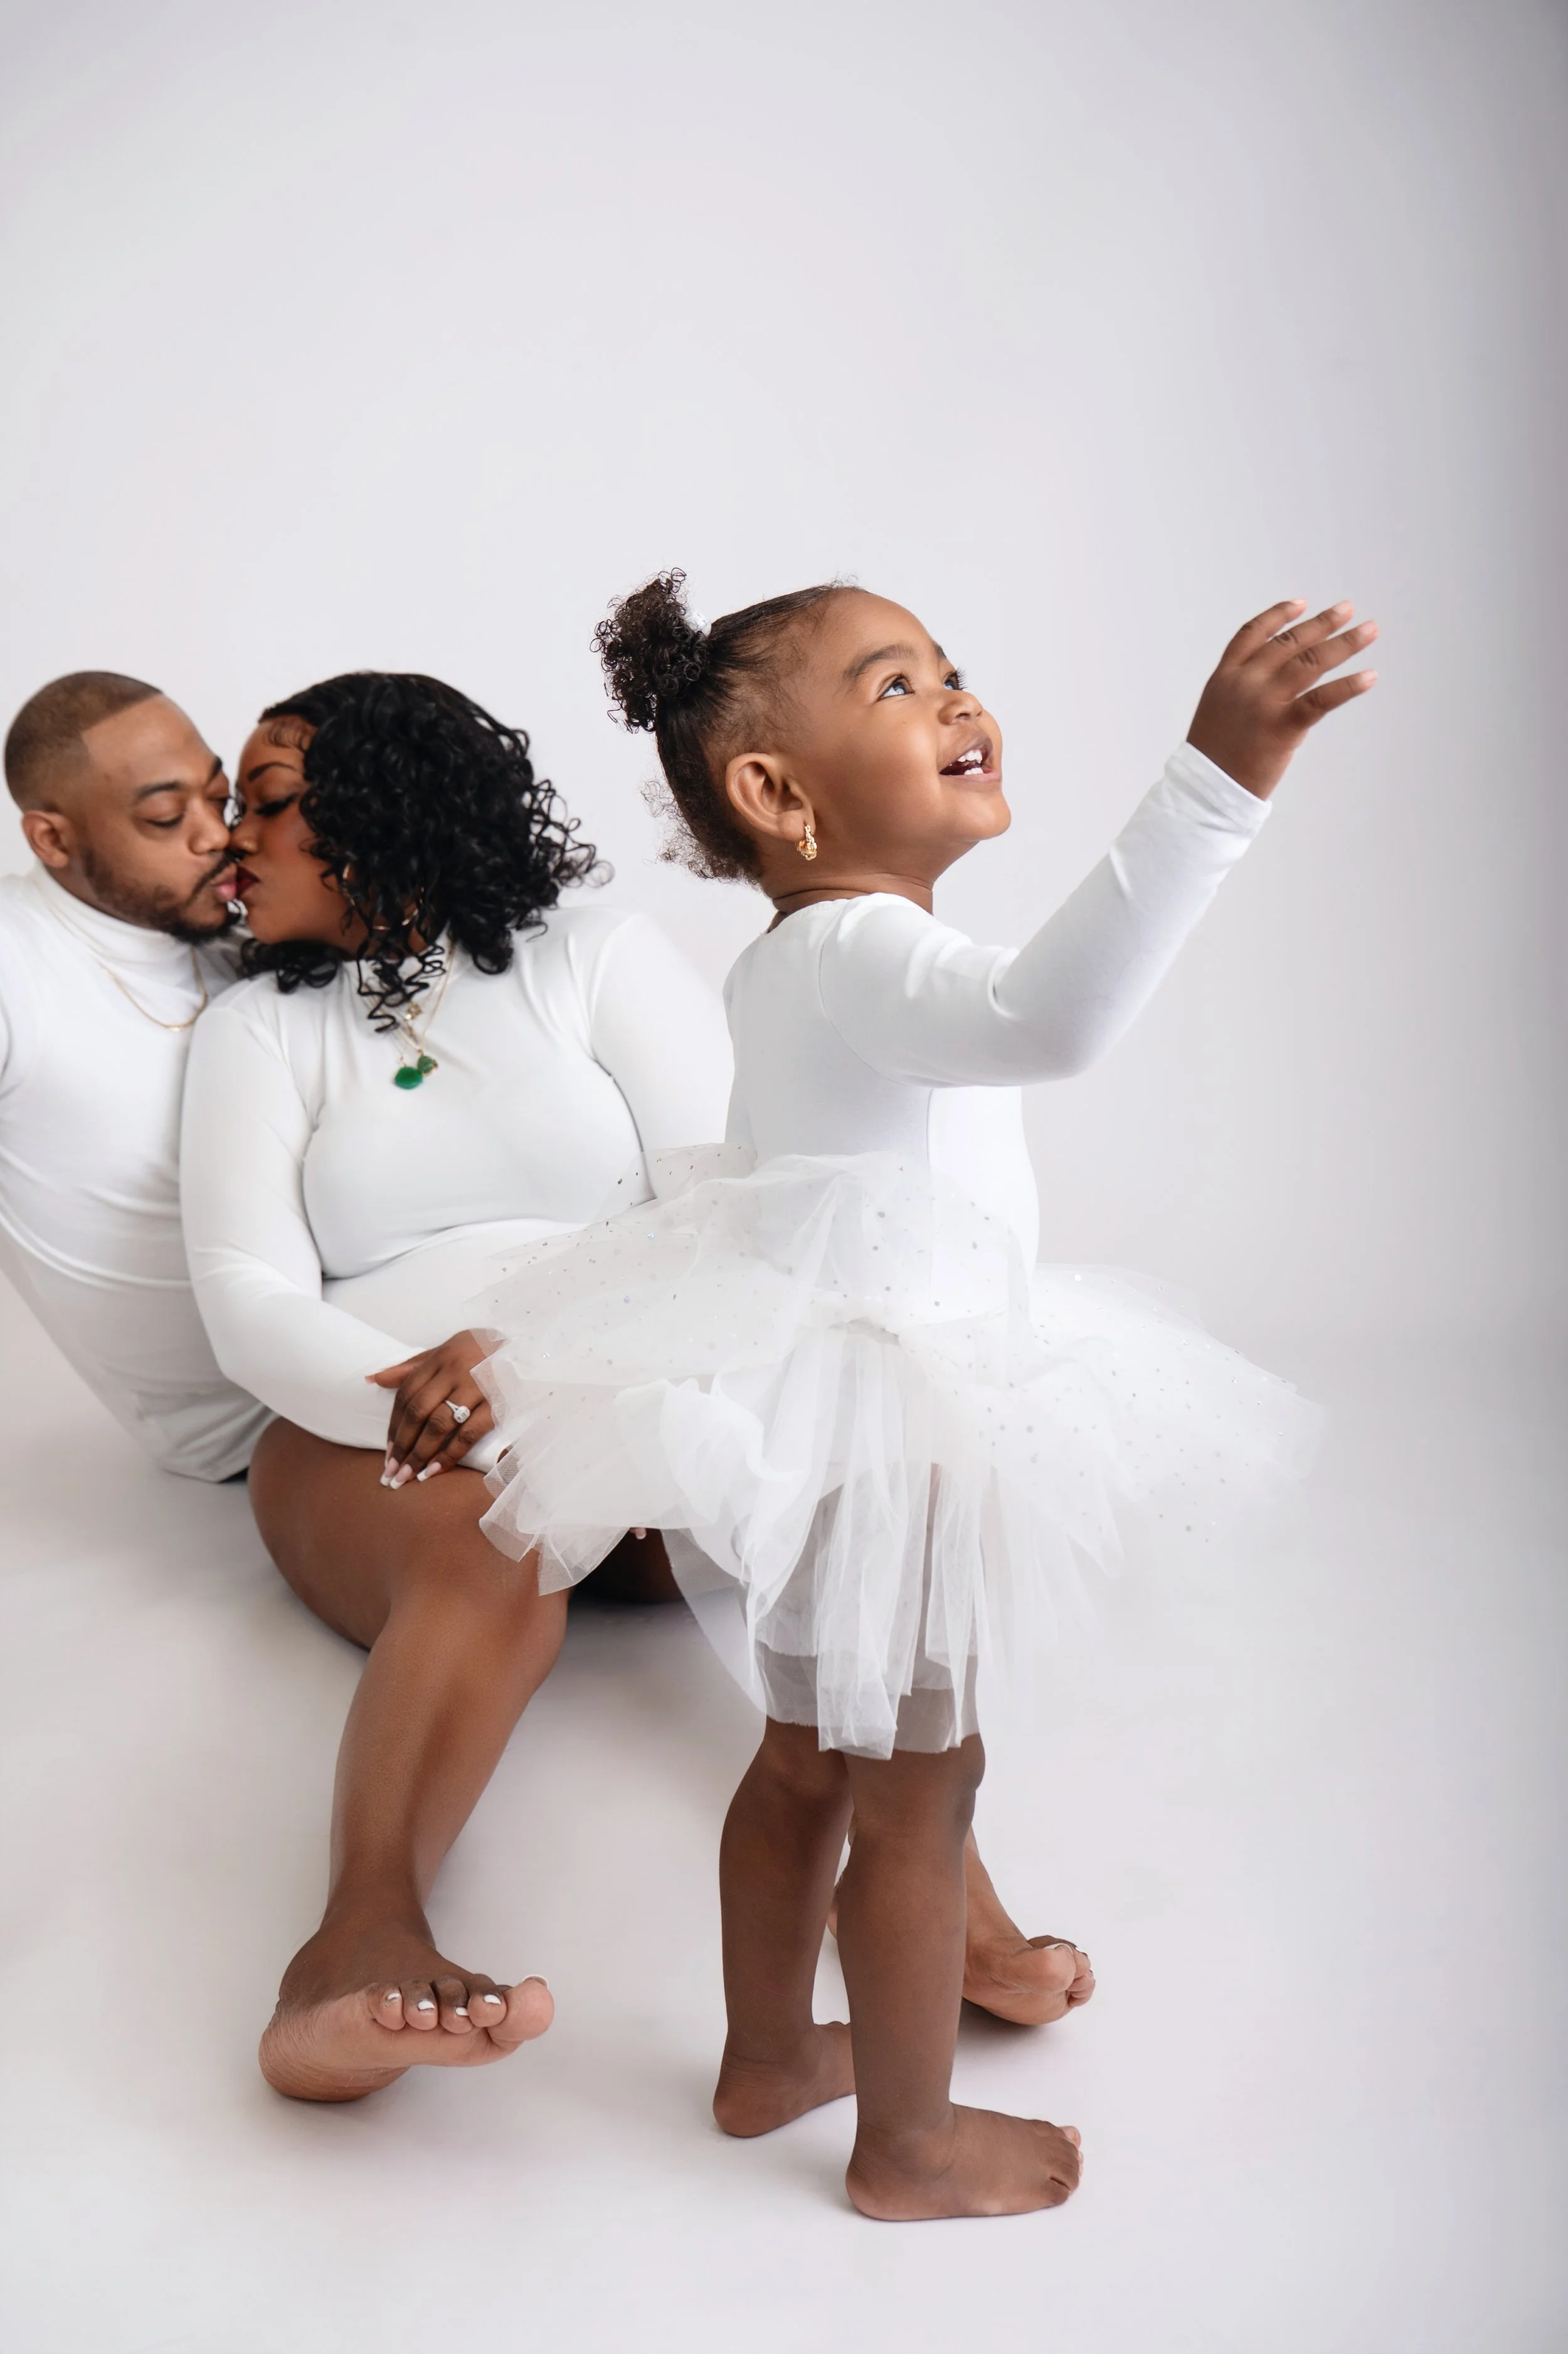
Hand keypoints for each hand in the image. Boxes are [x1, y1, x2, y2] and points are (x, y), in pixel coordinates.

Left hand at [367, 1328, 494, 1486]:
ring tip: (409, 1476)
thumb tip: (373, 1379)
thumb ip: (411, 1367)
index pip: (407, 1394)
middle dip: (402, 1445)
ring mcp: (477, 1386)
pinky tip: (436, 1470)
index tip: (387, 1453)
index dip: (394, 1425)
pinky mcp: (497, 1402)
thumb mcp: (445, 1351)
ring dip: (421, 1454)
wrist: (529, 1347)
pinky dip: (450, 1454)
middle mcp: (455, 1370)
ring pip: (439, 1424)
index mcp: (440, 1358)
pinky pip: (468, 1433)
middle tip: (392, 1472)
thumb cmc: (480, 1350)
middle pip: (418, 1411)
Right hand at [1186, 597, 1377, 798]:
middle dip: (1322, 624)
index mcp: (1225, 676)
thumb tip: (1276, 678)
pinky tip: (1370, 676)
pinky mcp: (1283, 727)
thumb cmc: (1213, 758)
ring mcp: (1264, 702)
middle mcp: (1245, 682)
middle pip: (1289, 643)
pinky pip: (1321, 700)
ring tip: (1369, 631)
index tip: (1303, 604)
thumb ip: (1243, 690)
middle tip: (1347, 610)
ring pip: (1310, 662)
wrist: (1205, 791)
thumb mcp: (1218, 711)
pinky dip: (1348, 686)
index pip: (1252, 633)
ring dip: (1344, 643)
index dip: (1279, 615)